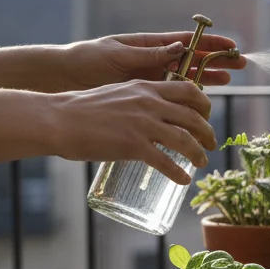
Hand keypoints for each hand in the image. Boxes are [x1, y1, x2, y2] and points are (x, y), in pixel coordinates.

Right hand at [48, 80, 215, 184]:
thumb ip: (137, 102)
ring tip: (201, 162)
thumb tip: (150, 117)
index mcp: (146, 87)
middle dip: (207, 131)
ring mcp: (142, 124)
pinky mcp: (133, 145)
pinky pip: (165, 162)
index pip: (188, 89)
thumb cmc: (82, 109)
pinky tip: (183, 181)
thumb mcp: (117, 95)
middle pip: (193, 116)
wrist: (59, 119)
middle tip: (211, 143)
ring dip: (198, 153)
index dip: (204, 104)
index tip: (206, 116)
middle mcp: (149, 102)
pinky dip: (178, 173)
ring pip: (185, 139)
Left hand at [58, 31, 245, 89]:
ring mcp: (151, 81)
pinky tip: (202, 103)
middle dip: (217, 61)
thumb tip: (181, 47)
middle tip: (240, 63)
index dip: (210, 42)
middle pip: (193, 60)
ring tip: (228, 80)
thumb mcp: (119, 53)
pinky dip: (186, 101)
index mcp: (149, 45)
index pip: (187, 42)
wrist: (63, 79)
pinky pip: (170, 99)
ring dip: (208, 80)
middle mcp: (154, 62)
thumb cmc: (86, 59)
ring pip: (186, 80)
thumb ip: (150, 54)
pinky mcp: (144, 99)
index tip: (231, 43)